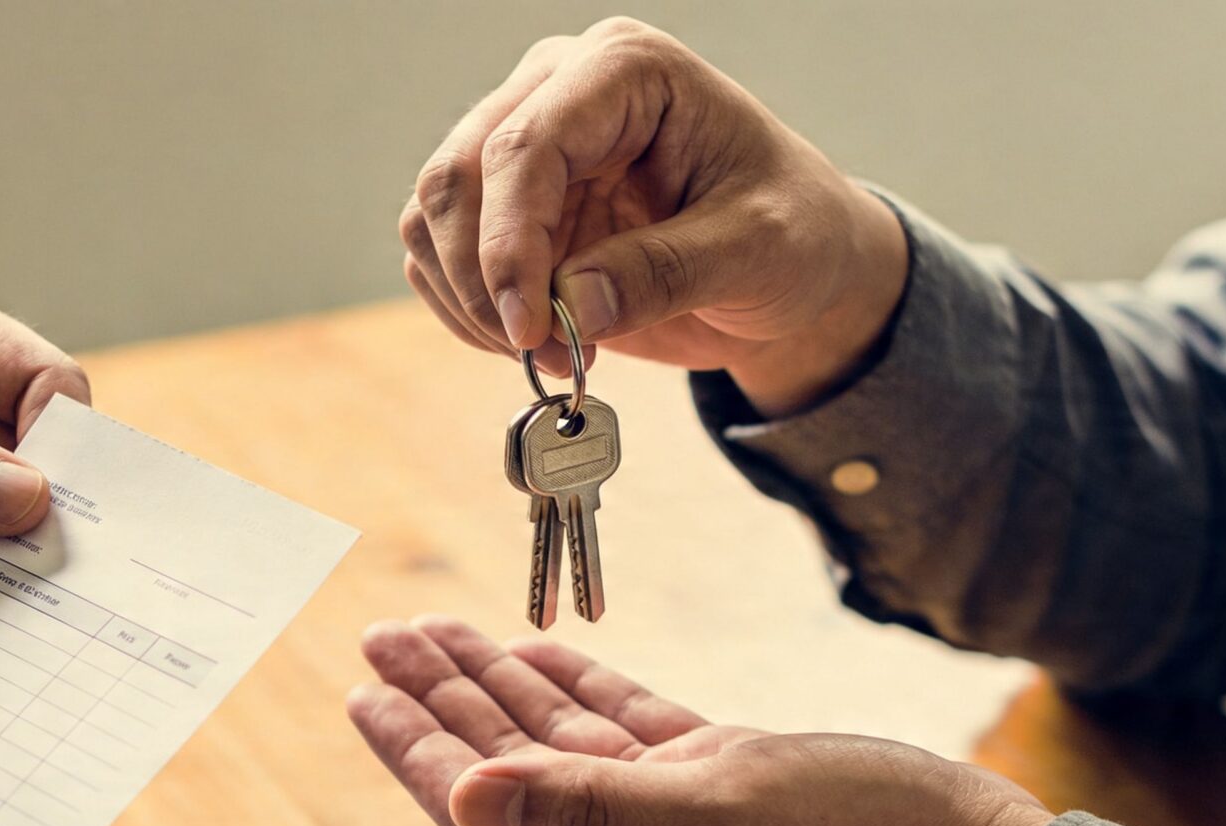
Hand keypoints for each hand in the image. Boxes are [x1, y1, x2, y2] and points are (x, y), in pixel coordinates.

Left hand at [346, 618, 1050, 825]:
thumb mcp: (721, 812)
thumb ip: (588, 804)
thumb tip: (460, 799)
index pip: (483, 811)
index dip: (417, 752)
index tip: (362, 691)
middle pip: (506, 769)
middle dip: (442, 702)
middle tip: (382, 635)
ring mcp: (681, 818)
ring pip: (561, 741)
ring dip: (501, 685)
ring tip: (436, 630)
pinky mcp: (731, 782)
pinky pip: (628, 729)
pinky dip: (582, 690)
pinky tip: (538, 651)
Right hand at [400, 18, 908, 414]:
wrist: (790, 264)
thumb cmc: (793, 231)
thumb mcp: (757, 251)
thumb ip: (667, 272)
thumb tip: (572, 305)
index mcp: (624, 72)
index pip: (526, 144)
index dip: (510, 243)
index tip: (530, 327)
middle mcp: (558, 92)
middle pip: (458, 175)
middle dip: (484, 280)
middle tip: (541, 352)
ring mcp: (523, 148)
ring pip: (432, 220)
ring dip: (473, 303)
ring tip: (554, 353)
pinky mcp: (508, 208)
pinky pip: (441, 259)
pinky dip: (471, 314)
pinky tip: (536, 342)